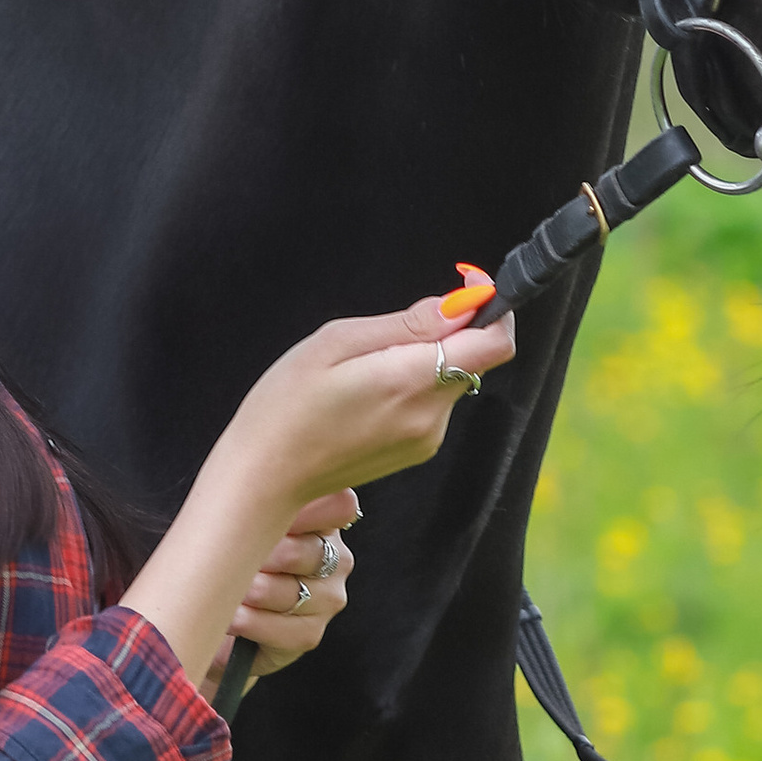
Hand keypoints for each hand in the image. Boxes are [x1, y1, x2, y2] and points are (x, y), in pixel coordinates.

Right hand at [116, 295, 515, 698]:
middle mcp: (431, 415)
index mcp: (412, 381)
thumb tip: (458, 305)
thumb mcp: (337, 342)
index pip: (495, 343)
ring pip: (451, 377)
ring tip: (363, 364)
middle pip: (474, 357)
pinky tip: (365, 390)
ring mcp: (427, 439)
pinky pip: (432, 401)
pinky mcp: (417, 451)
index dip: (493, 307)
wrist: (266, 475)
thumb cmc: (287, 402)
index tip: (466, 285)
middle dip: (449, 329)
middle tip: (389, 326)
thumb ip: (406, 323)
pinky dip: (414, 383)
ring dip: (424, 358)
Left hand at [223, 489, 360, 686]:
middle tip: (235, 559)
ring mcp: (327, 598)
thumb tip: (246, 490)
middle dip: (263, 556)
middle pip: (309, 552)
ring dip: (251, 591)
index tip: (271, 518)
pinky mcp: (310, 634)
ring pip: (292, 591)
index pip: (339, 505)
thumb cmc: (224, 559)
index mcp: (322, 520)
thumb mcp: (235, 522)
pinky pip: (285, 629)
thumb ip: (253, 504)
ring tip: (227, 589)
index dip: (306, 511)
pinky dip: (251, 623)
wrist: (213, 615)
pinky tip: (232, 617)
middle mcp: (335, 557)